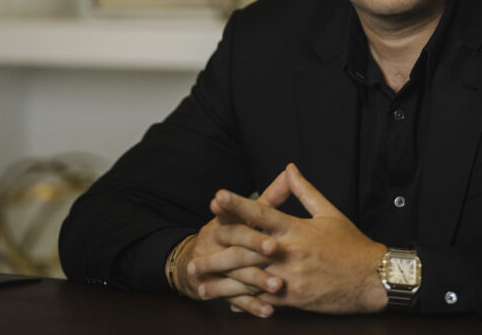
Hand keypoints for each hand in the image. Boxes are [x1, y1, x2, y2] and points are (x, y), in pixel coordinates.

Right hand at [172, 172, 290, 316]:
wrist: (191, 263)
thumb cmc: (229, 233)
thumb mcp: (243, 214)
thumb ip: (269, 197)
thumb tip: (290, 172)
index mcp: (222, 224)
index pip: (233, 219)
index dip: (247, 219)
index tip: (267, 224)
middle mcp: (214, 245)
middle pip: (235, 247)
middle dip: (255, 249)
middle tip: (276, 251)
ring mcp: (213, 269)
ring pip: (236, 275)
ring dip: (257, 280)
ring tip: (278, 286)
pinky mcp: (217, 290)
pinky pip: (234, 299)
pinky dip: (252, 306)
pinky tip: (269, 310)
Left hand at [197, 162, 387, 314]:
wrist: (373, 279)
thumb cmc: (352, 245)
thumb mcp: (330, 213)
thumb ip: (305, 191)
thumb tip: (289, 168)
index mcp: (297, 229)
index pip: (262, 213)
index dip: (237, 204)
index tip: (217, 197)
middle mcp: (290, 252)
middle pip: (247, 247)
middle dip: (219, 246)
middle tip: (194, 247)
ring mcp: (290, 278)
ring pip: (249, 277)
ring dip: (222, 279)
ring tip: (200, 280)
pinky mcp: (294, 299)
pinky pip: (263, 299)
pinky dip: (243, 300)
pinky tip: (226, 301)